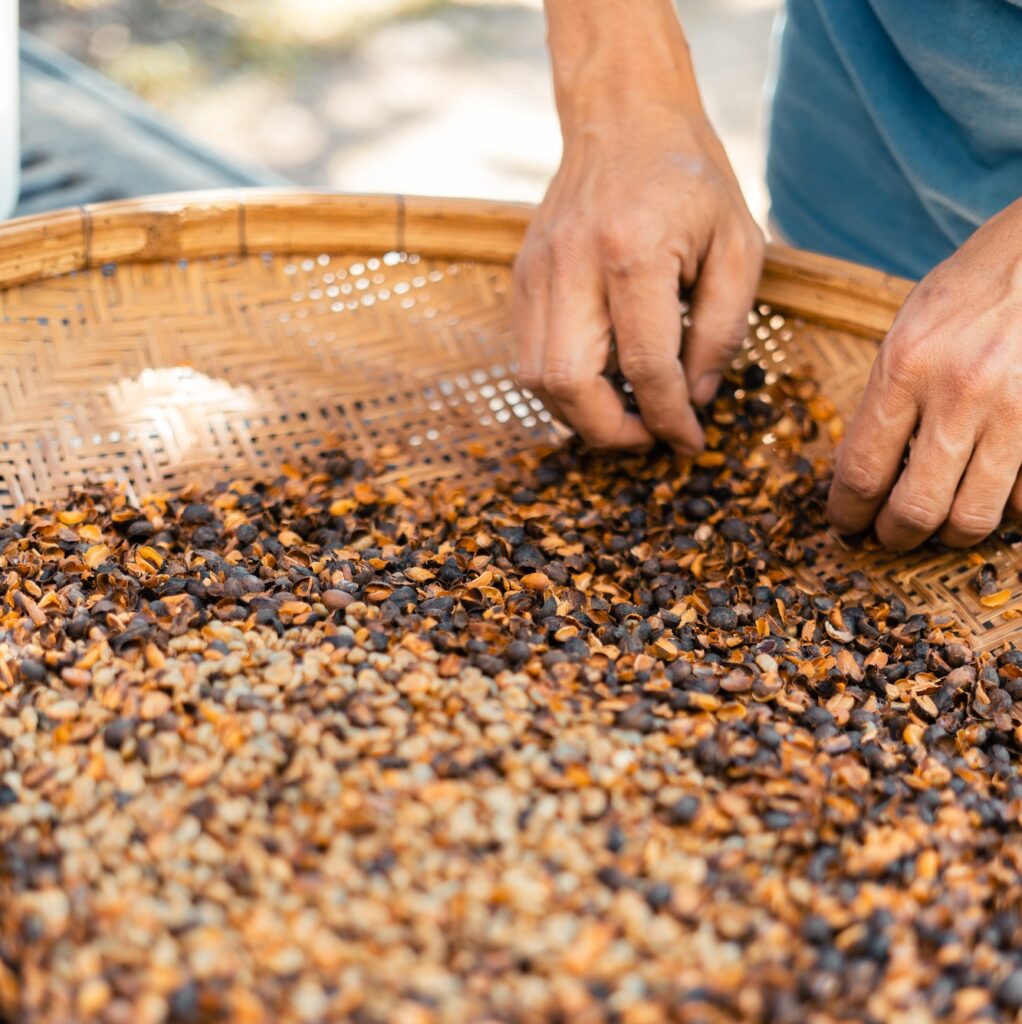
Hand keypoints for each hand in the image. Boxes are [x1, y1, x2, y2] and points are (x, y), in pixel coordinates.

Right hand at [514, 9, 762, 454]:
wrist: (623, 117)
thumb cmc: (691, 180)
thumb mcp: (739, 246)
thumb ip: (724, 330)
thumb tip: (694, 398)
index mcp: (633, 252)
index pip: (645, 367)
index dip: (671, 419)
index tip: (691, 441)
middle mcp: (572, 265)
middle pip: (571, 385)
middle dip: (612, 433)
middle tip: (649, 438)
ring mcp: (537, 272)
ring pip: (538, 380)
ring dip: (582, 417)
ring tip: (625, 416)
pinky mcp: (522, 278)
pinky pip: (528, 357)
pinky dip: (562, 388)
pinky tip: (600, 383)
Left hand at [827, 198, 1021, 549]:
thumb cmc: (975, 285)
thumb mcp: (909, 329)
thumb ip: (887, 398)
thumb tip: (865, 468)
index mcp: (906, 366)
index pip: (861, 470)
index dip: (848, 512)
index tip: (845, 524)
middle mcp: (959, 393)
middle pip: (915, 508)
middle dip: (895, 537)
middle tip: (889, 538)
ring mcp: (1016, 411)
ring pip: (974, 516)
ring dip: (950, 536)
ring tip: (940, 529)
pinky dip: (1007, 510)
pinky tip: (992, 498)